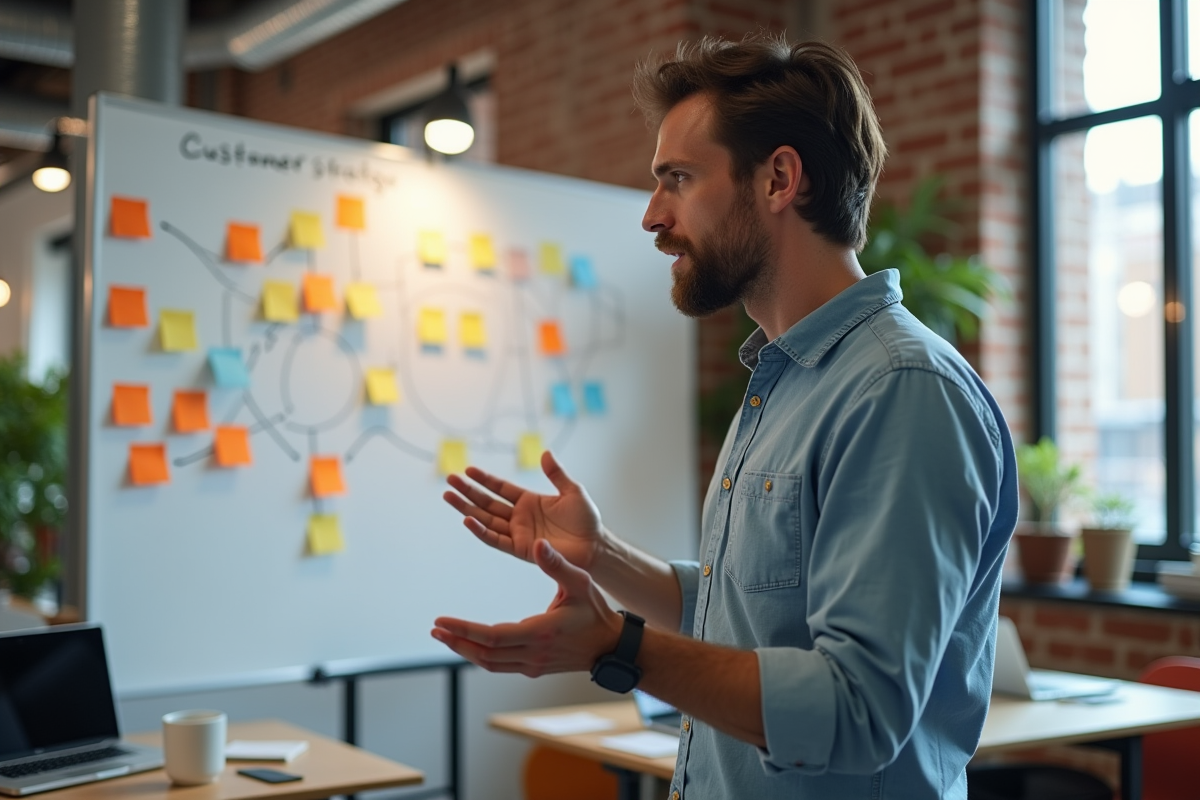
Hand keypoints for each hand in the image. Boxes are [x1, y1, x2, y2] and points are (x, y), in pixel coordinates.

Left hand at [431, 540, 622, 676]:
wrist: (610, 647)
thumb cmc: (595, 612)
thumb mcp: (580, 582)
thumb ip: (557, 564)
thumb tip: (537, 543)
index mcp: (541, 632)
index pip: (493, 637)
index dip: (465, 630)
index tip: (443, 621)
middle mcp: (533, 654)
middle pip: (484, 654)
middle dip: (457, 641)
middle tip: (435, 628)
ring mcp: (532, 665)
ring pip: (489, 664)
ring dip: (465, 650)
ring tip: (445, 636)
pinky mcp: (533, 669)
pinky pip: (499, 666)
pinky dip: (481, 655)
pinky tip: (469, 644)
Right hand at [442, 450, 603, 570]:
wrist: (595, 546)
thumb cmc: (587, 520)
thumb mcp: (572, 491)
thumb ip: (557, 474)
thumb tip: (546, 453)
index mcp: (529, 501)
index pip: (501, 488)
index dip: (484, 479)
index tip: (468, 470)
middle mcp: (519, 516)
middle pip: (487, 502)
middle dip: (468, 491)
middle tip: (449, 480)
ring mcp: (518, 532)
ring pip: (486, 519)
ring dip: (467, 509)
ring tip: (448, 496)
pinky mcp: (520, 548)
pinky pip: (496, 539)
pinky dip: (481, 531)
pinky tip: (467, 520)